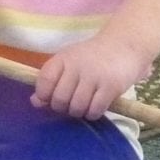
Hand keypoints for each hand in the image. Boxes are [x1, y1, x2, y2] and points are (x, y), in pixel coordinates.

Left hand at [33, 33, 149, 119]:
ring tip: (85, 104)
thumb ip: (51, 81)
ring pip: (76, 108)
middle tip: (71, 103)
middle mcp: (77, 66)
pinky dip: (92, 114)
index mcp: (63, 59)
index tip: (51, 97)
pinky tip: (96, 106)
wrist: (125, 46)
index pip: (44, 81)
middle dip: (63, 107)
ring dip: (79, 112)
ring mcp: (95, 76)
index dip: (44, 95)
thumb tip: (35, 102)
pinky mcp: (111, 87)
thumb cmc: (93, 58)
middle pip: (59, 100)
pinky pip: (94, 110)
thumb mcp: (69, 63)